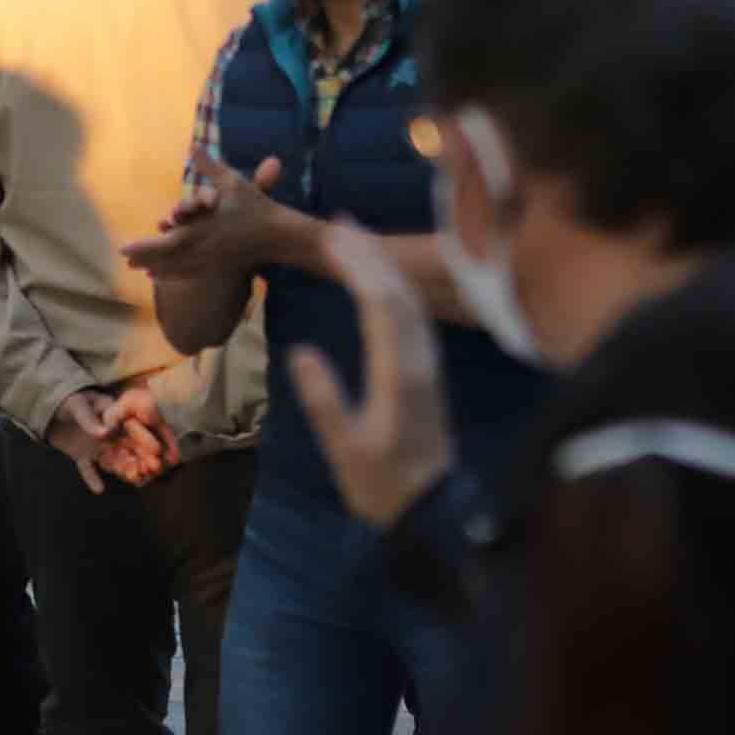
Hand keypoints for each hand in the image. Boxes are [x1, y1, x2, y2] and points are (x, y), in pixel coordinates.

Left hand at [49, 387, 174, 492]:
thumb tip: (104, 433)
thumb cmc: (66, 400)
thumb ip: (89, 419)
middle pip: (128, 447)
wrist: (47, 410)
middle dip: (141, 458)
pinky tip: (99, 489)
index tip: (157, 451)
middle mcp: (108, 433)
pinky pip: (89, 469)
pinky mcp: (83, 455)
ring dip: (123, 469)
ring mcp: (96, 446)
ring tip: (133, 479)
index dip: (145, 439)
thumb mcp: (76, 405)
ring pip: (114, 460)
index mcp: (112, 417)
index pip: (132, 428)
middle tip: (153, 470)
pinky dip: (92, 478)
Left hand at [124, 150, 300, 285]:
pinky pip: (191, 274)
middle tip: (126, 259)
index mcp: (201, 231)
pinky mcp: (220, 267)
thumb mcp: (231, 182)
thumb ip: (209, 166)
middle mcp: (202, 250)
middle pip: (166, 260)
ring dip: (156, 268)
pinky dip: (174, 275)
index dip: (143, 248)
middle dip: (144, 259)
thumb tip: (193, 146)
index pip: (164, 244)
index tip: (123, 249)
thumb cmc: (255, 207)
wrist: (279, 236)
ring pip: (177, 269)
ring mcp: (211, 261)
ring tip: (140, 268)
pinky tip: (165, 275)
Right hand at [288, 221, 455, 529]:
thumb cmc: (383, 486)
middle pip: (399, 292)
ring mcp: (428, 364)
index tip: (335, 237)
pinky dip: (394, 289)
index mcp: (400, 373)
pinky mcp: (427, 371)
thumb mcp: (347, 450)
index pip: (382, 304)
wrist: (433, 511)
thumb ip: (326, 402)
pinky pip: (413, 316)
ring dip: (384, 267)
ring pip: (410, 302)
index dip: (360, 265)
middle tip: (339, 223)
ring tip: (355, 241)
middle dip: (371, 253)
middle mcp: (420, 360)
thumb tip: (300, 352)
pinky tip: (378, 282)